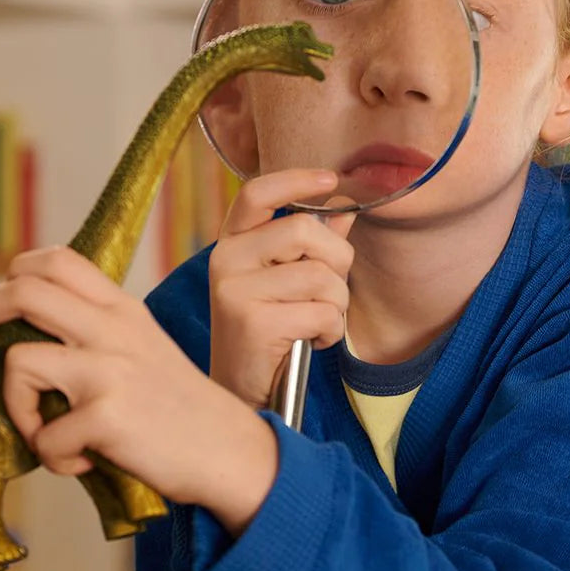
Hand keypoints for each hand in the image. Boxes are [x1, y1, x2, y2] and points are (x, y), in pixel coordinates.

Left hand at [0, 246, 278, 534]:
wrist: (229, 450)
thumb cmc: (180, 407)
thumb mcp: (144, 345)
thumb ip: (100, 330)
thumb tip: (34, 333)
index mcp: (122, 309)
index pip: (57, 260)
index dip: (15, 273)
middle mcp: (113, 329)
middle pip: (23, 292)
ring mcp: (108, 370)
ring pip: (19, 362)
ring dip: (19, 408)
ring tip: (50, 432)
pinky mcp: (106, 416)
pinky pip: (45, 437)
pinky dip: (56, 458)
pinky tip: (84, 462)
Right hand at [208, 169, 356, 409]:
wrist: (240, 391)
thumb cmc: (267, 331)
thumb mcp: (284, 280)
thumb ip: (312, 242)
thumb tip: (343, 205)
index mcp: (231, 243)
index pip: (257, 193)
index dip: (296, 180)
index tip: (330, 179)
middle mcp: (226, 260)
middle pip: (304, 230)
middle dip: (337, 260)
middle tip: (330, 289)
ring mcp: (236, 291)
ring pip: (320, 275)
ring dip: (337, 303)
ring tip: (316, 321)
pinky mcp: (253, 323)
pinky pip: (322, 311)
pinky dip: (331, 330)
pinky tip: (312, 341)